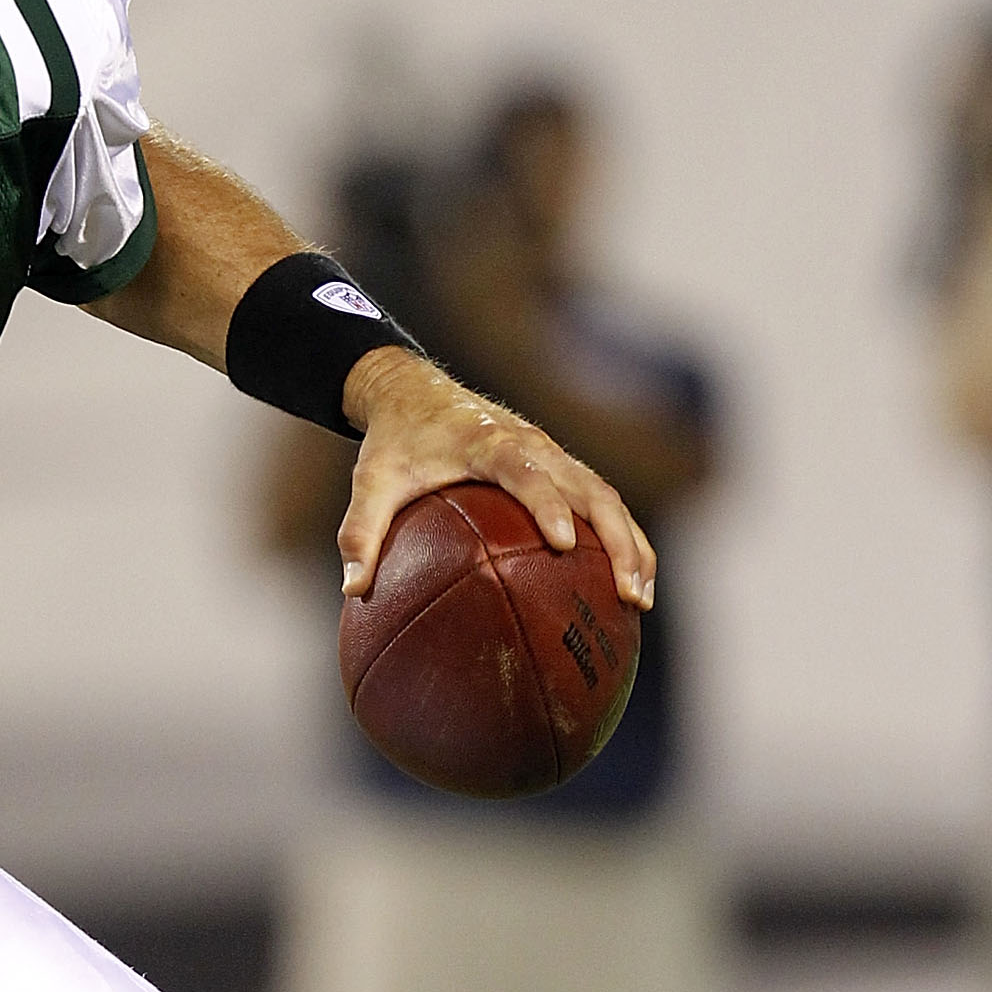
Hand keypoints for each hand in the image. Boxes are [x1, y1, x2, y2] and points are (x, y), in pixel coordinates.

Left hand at [336, 347, 655, 610]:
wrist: (415, 393)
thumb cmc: (394, 442)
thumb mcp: (371, 482)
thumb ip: (360, 531)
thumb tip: (353, 590)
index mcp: (491, 442)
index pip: (528, 472)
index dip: (548, 504)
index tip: (562, 542)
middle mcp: (534, 445)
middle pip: (591, 488)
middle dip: (615, 539)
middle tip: (625, 591)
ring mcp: (554, 455)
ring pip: (608, 498)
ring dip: (630, 544)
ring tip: (638, 599)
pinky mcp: (561, 467)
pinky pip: (602, 502)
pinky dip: (622, 539)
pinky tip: (627, 586)